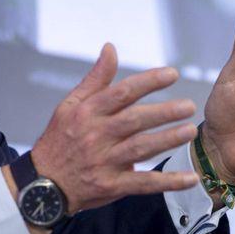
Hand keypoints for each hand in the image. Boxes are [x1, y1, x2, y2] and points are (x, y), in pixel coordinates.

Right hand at [29, 43, 199, 213]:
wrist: (44, 184)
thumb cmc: (60, 139)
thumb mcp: (70, 105)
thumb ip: (96, 78)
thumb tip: (111, 47)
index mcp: (88, 112)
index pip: (122, 93)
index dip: (148, 82)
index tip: (172, 74)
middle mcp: (96, 136)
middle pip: (134, 121)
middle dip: (163, 113)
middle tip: (188, 106)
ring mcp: (104, 162)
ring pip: (140, 149)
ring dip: (167, 140)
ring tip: (190, 131)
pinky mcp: (111, 186)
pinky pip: (143, 184)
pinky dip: (167, 182)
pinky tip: (190, 179)